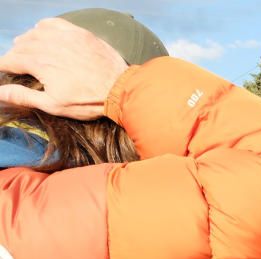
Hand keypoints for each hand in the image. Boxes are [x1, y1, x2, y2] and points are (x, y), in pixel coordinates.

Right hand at [0, 18, 127, 119]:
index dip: (4, 66)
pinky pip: (53, 23)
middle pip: (20, 46)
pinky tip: (43, 34)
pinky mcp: (78, 32)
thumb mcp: (54, 104)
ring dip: (28, 42)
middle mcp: (47, 44)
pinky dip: (44, 28)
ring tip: (28, 51)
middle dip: (16, 56)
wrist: (120, 89)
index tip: (4, 71)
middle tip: (18, 66)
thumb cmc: (87, 101)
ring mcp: (64, 35)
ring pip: (34, 33)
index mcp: (38, 62)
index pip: (10, 60)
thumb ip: (24, 96)